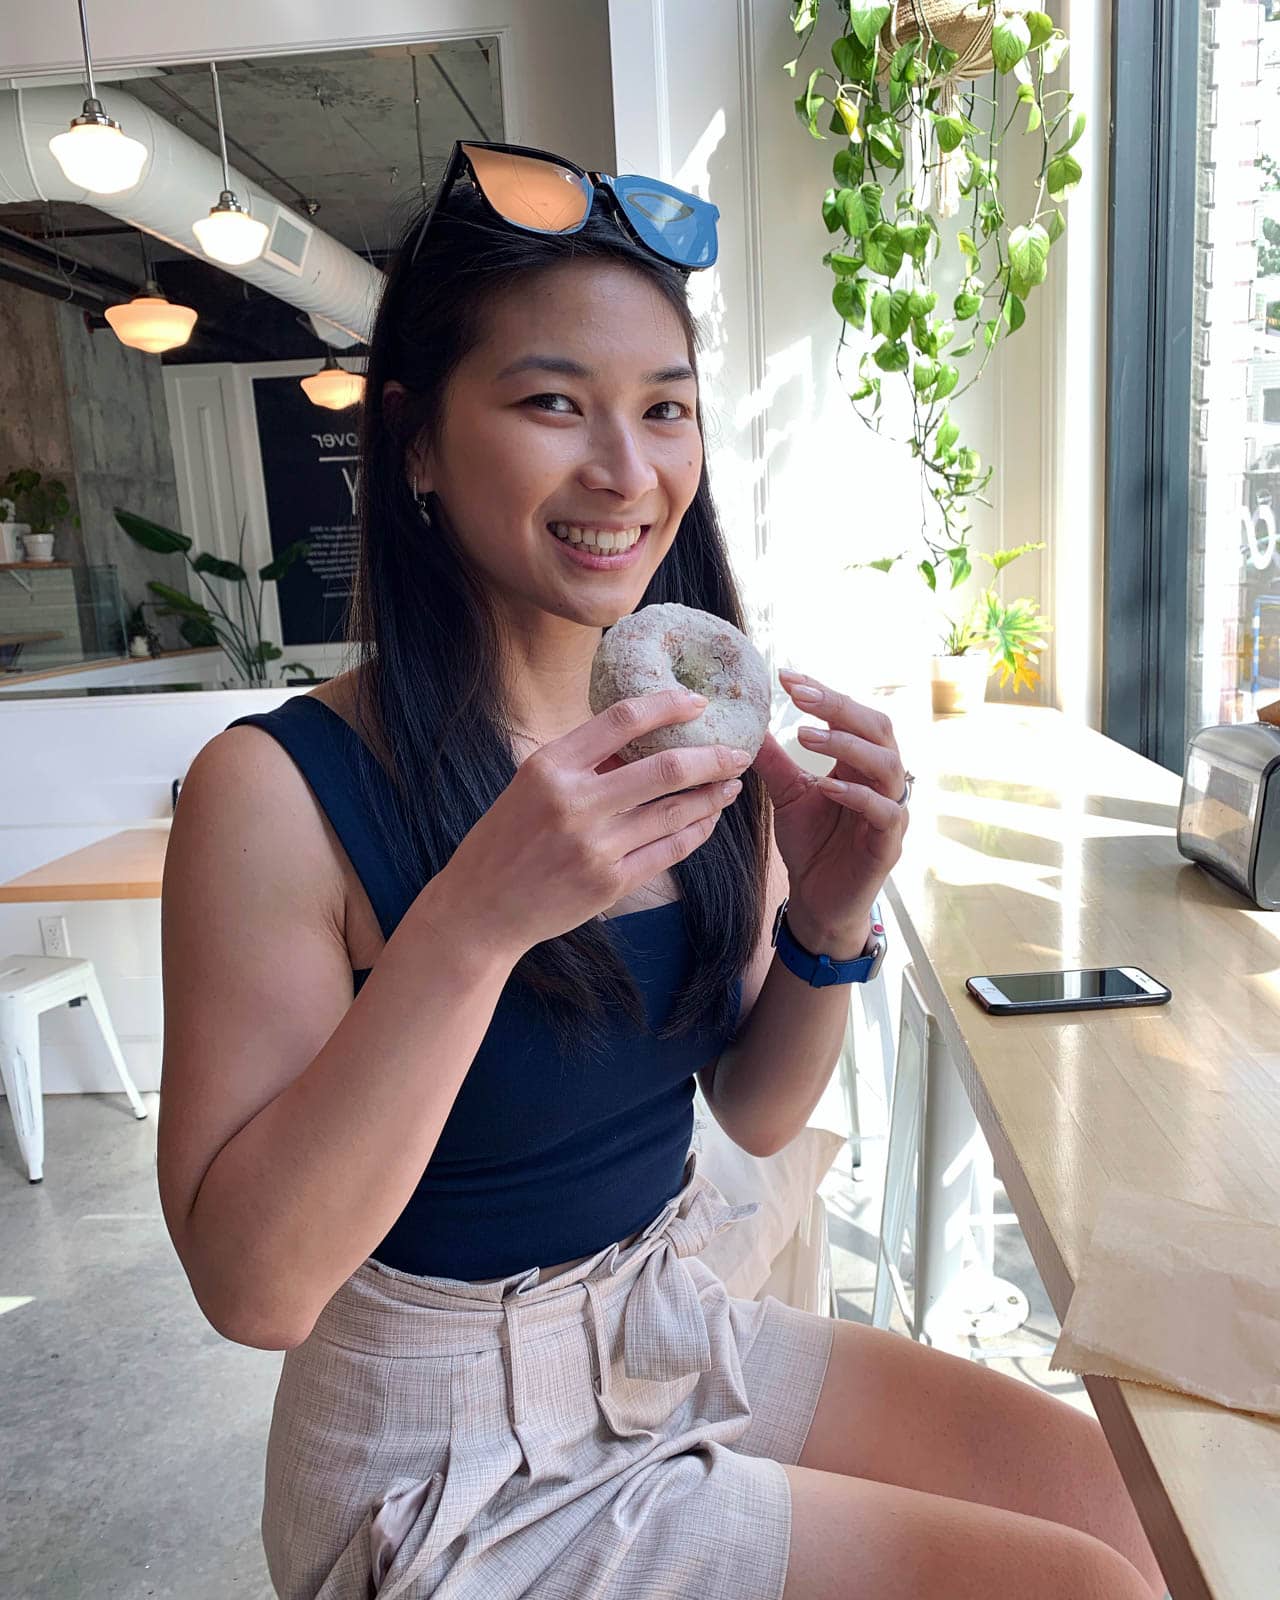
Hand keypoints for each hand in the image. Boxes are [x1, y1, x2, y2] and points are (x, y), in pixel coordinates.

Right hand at [440, 689, 752, 957]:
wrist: (480, 909)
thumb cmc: (505, 839)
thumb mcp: (531, 784)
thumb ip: (582, 761)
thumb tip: (646, 737)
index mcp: (550, 766)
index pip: (623, 720)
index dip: (669, 706)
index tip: (699, 703)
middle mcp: (574, 803)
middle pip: (664, 768)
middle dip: (712, 757)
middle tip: (737, 751)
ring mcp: (594, 847)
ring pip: (674, 812)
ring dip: (711, 796)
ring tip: (730, 784)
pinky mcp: (609, 884)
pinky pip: (668, 851)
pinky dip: (695, 832)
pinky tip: (707, 820)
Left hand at [753, 672, 908, 958]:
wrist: (818, 901)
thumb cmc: (811, 844)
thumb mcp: (786, 795)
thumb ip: (775, 761)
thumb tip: (748, 724)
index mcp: (858, 763)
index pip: (850, 715)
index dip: (823, 692)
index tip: (786, 677)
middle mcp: (881, 780)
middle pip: (877, 728)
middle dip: (839, 707)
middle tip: (800, 696)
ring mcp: (890, 810)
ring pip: (886, 764)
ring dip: (847, 745)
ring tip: (806, 735)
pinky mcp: (889, 843)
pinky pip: (885, 811)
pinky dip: (858, 796)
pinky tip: (827, 787)